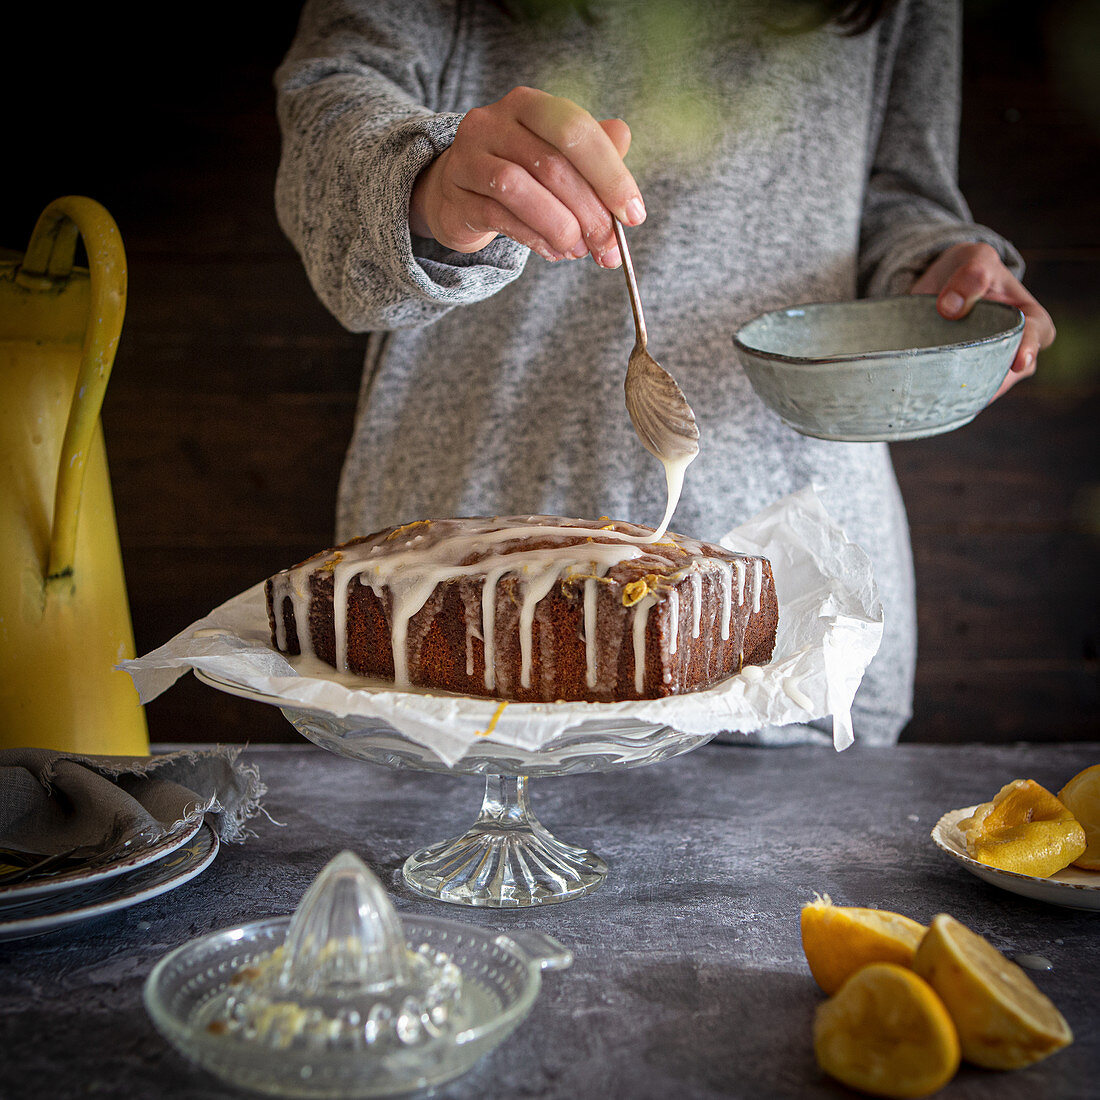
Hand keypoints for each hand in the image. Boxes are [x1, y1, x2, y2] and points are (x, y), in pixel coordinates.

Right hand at [409, 86, 643, 266]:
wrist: (457, 190)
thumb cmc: (520, 172)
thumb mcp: (558, 155)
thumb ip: (592, 149)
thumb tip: (624, 137)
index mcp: (529, 104)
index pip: (575, 129)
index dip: (610, 173)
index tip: (634, 215)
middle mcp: (493, 121)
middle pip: (551, 165)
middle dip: (590, 212)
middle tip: (609, 247)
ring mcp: (469, 157)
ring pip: (520, 189)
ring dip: (560, 227)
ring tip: (579, 251)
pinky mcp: (456, 195)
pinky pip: (499, 217)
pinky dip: (534, 238)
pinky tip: (554, 251)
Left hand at [910, 242, 1054, 400]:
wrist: (942, 283)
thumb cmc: (970, 269)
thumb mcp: (975, 259)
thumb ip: (971, 275)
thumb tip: (950, 307)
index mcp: (1030, 317)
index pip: (1037, 334)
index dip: (1029, 348)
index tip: (1019, 363)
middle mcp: (1014, 346)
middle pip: (1011, 371)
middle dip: (993, 380)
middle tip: (971, 386)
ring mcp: (990, 364)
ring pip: (984, 386)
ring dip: (967, 391)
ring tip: (947, 395)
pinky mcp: (964, 374)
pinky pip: (960, 391)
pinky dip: (948, 394)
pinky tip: (933, 399)